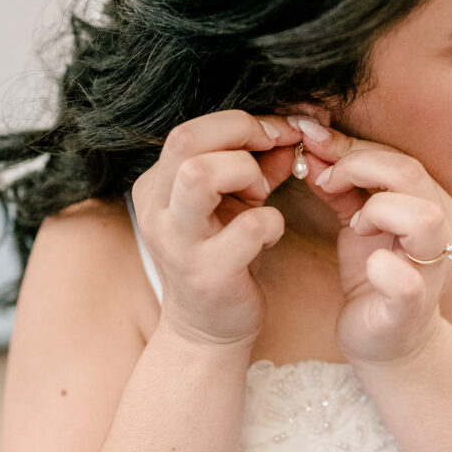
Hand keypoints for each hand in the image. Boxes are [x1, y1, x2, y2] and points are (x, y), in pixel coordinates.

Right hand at [131, 111, 300, 351]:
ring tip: (260, 197)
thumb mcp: (236, 201)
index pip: (189, 130)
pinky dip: (272, 221)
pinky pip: (249, 227)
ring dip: (247, 173)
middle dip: (242, 135)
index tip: (280, 132)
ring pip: (201, 174)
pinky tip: (270, 235)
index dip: (242, 123)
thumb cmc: (223, 255)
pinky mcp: (208, 274)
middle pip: (186, 141)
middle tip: (273, 155)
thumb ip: (259, 163)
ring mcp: (178, 243)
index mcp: (157, 185)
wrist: (208, 328)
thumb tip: (294, 128)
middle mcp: (157, 210)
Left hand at [297, 123, 451, 365]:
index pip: (399, 156)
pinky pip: (406, 282)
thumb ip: (342, 182)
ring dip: (378, 211)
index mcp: (434, 202)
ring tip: (355, 226)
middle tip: (323, 182)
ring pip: (421, 217)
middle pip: (410, 174)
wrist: (385, 338)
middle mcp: (445, 230)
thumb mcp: (357, 218)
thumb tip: (311, 143)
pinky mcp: (413, 307)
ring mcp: (434, 269)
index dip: (351, 146)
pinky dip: (384, 269)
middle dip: (357, 168)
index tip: (311, 145)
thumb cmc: (376, 273)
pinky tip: (368, 266)